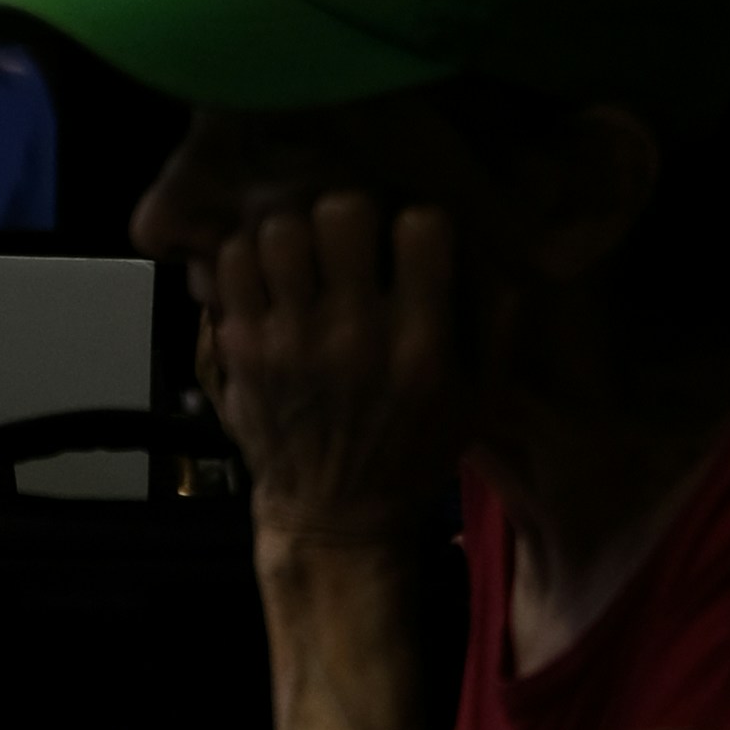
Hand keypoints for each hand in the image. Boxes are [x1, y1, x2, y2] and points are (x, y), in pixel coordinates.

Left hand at [197, 185, 467, 551]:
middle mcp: (352, 335)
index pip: (420, 226)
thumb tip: (497, 246)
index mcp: (420, 344)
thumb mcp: (480, 397)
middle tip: (351, 239)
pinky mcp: (241, 348)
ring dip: (296, 231)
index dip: (416, 224)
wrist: (335, 518)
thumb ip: (496, 319)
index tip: (410, 244)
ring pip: (279, 229)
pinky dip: (250, 258)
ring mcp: (288, 339)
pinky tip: (271, 278)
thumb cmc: (414, 452)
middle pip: (340, 211)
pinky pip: (232, 264)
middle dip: (351, 213)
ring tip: (307, 256)